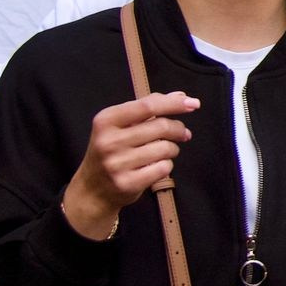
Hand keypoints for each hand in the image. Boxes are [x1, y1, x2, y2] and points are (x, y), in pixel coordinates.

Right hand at [62, 91, 198, 239]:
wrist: (92, 189)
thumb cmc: (111, 150)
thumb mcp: (119, 125)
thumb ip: (148, 108)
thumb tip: (181, 95)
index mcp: (106, 120)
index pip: (147, 106)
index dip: (173, 104)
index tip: (192, 103)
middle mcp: (108, 141)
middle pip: (160, 127)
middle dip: (178, 129)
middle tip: (183, 133)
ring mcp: (117, 164)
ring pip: (165, 148)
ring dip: (173, 148)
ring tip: (167, 150)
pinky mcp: (127, 183)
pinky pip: (163, 168)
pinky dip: (167, 165)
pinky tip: (158, 165)